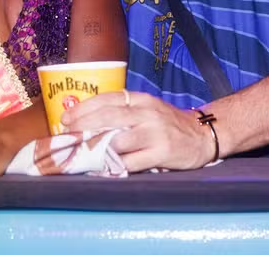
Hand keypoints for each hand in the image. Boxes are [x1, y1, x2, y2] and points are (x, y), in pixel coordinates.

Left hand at [61, 91, 214, 171]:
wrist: (202, 135)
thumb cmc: (167, 123)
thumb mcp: (146, 110)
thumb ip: (123, 113)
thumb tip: (87, 122)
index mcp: (141, 100)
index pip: (107, 99)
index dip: (83, 109)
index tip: (66, 119)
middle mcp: (147, 113)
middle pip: (108, 118)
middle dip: (83, 127)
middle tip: (67, 137)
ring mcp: (155, 133)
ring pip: (117, 140)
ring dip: (96, 149)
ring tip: (80, 155)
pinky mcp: (162, 152)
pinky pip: (132, 162)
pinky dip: (114, 167)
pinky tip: (103, 169)